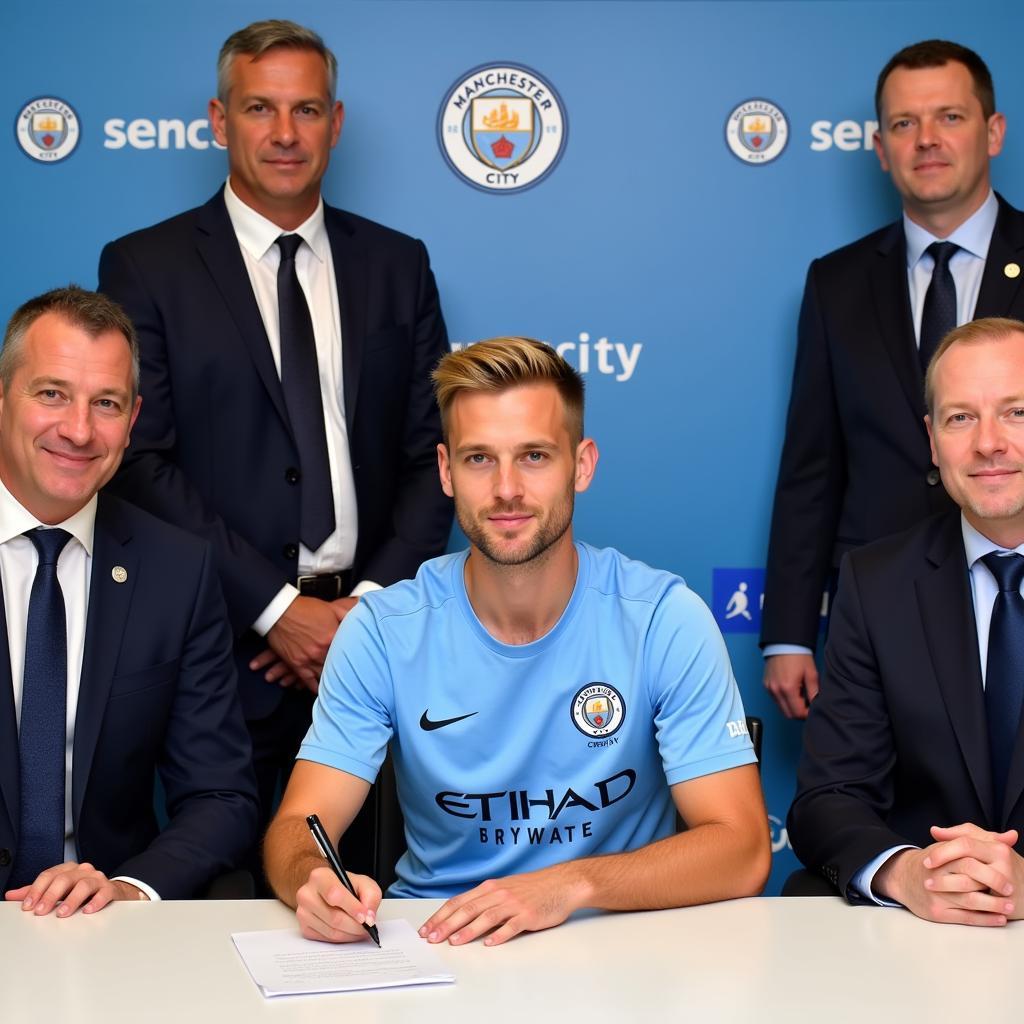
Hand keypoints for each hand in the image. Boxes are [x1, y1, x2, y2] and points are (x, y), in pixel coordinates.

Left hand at [4, 862, 147, 916]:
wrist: (109, 892)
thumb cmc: (79, 891)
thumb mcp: (57, 890)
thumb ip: (36, 892)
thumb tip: (11, 895)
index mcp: (68, 869)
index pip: (49, 875)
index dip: (37, 890)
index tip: (28, 906)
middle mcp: (82, 871)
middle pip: (64, 878)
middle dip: (50, 896)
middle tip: (41, 911)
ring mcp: (97, 878)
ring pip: (84, 884)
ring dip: (71, 900)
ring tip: (62, 913)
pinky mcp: (110, 889)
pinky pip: (104, 893)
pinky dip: (96, 902)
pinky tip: (88, 911)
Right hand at [256, 596, 357, 691]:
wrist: (280, 611)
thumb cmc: (304, 608)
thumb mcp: (331, 608)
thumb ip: (346, 615)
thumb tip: (360, 617)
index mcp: (332, 636)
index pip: (349, 651)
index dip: (356, 658)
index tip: (363, 662)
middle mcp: (322, 650)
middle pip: (338, 665)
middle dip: (345, 671)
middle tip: (355, 678)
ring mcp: (309, 659)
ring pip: (324, 675)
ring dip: (332, 680)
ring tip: (341, 687)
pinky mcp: (296, 664)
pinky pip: (308, 681)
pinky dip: (316, 687)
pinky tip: (322, 691)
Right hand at [294, 866, 380, 942]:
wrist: (326, 890)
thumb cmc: (345, 886)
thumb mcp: (363, 882)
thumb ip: (371, 896)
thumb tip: (369, 917)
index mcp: (320, 876)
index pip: (335, 894)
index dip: (352, 908)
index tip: (365, 917)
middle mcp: (307, 894)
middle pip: (334, 917)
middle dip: (355, 926)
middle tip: (367, 926)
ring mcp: (303, 912)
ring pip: (331, 932)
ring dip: (350, 934)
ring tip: (360, 929)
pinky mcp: (304, 928)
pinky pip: (326, 939)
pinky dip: (342, 939)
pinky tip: (348, 931)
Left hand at [418, 865, 589, 946]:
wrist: (561, 884)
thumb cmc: (533, 888)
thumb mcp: (505, 889)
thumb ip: (486, 900)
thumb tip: (462, 917)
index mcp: (490, 887)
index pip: (459, 901)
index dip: (441, 915)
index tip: (427, 928)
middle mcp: (498, 894)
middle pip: (468, 909)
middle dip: (447, 924)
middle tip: (432, 938)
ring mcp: (513, 904)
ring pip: (485, 917)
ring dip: (467, 930)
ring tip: (453, 942)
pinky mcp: (528, 915)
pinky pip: (511, 926)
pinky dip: (499, 935)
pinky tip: (489, 943)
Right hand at [763, 653, 818, 718]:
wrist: (784, 643)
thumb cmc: (798, 656)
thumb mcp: (811, 674)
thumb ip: (814, 693)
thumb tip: (816, 705)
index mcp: (788, 688)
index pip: (798, 713)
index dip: (807, 714)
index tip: (812, 709)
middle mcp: (776, 690)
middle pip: (788, 714)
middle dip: (799, 713)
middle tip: (807, 705)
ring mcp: (769, 688)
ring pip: (781, 708)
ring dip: (791, 707)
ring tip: (799, 696)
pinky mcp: (766, 685)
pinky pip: (775, 699)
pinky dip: (784, 700)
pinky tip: (791, 691)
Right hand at [874, 824, 1020, 925]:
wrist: (903, 877)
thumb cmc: (933, 862)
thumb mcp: (950, 845)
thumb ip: (980, 839)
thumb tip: (1011, 836)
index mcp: (940, 856)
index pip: (965, 858)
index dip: (988, 867)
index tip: (1008, 873)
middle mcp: (936, 875)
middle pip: (969, 881)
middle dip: (992, 886)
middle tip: (1011, 890)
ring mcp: (936, 895)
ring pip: (969, 902)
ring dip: (993, 906)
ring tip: (1009, 907)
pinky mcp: (937, 912)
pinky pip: (965, 918)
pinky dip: (985, 919)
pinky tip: (999, 918)